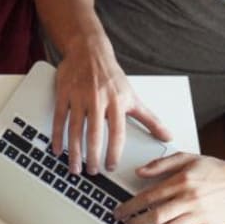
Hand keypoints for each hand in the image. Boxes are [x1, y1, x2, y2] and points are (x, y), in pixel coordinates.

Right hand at [52, 32, 171, 173]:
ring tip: (75, 168)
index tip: (111, 166)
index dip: (114, 152)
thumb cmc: (112, 77)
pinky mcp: (64, 94)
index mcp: (117, 102)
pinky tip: (58, 150)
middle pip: (95, 134)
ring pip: (75, 129)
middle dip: (92, 156)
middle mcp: (98, 100)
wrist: (89, 50)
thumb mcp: (133, 97)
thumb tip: (167, 136)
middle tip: (92, 172)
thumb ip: (150, 119)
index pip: (117, 132)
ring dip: (74, 152)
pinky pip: (60, 118)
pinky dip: (57, 136)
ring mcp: (80, 97)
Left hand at [115, 154, 224, 223]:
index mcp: (182, 180)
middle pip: (155, 215)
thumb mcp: (188, 158)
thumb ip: (162, 164)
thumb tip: (140, 171)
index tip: (120, 211)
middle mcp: (189, 198)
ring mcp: (198, 215)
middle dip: (136, 223)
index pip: (149, 196)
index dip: (131, 206)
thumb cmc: (217, 171)